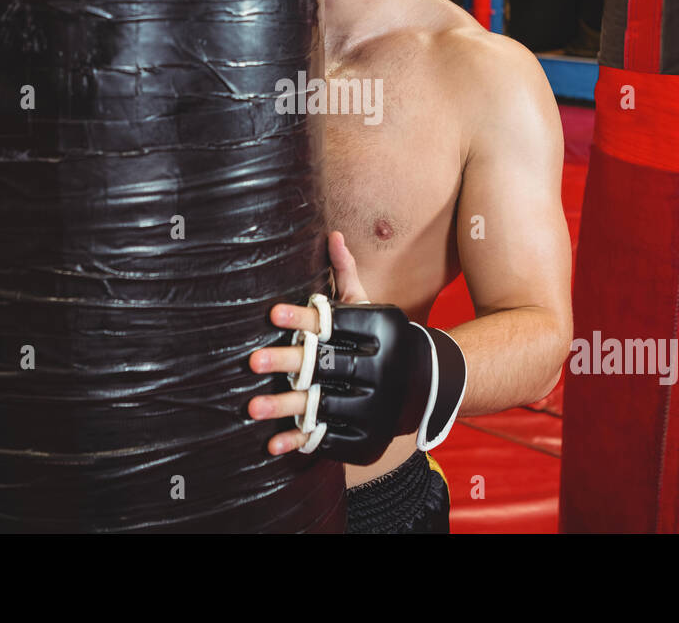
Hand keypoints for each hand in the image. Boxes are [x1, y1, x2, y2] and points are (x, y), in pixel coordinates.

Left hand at [247, 231, 366, 455]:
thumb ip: (347, 274)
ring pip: (322, 404)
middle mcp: (375, 368)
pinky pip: (329, 438)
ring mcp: (372, 405)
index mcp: (373, 332)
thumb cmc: (384, 338)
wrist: (427, 384)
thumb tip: (332, 235)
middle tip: (252, 361)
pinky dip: (300, 442)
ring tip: (251, 407)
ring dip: (285, 408)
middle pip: (324, 364)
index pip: (333, 323)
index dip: (302, 317)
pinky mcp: (365, 434)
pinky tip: (273, 442)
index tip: (272, 313)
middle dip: (288, 363)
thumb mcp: (370, 306)